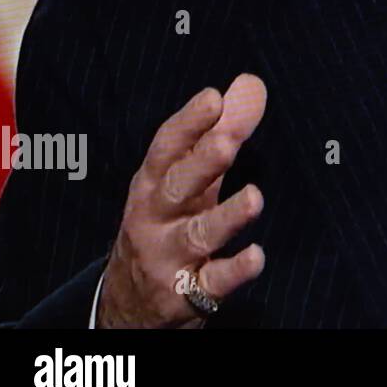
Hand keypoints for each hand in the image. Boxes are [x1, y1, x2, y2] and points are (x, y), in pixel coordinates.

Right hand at [96, 74, 267, 327]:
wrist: (129, 303)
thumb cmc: (168, 221)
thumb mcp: (189, 179)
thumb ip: (222, 132)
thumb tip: (251, 83)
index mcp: (153, 184)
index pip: (167, 148)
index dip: (189, 123)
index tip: (213, 97)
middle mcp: (155, 218)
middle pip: (177, 187)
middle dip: (202, 163)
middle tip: (229, 141)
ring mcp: (169, 257)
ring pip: (197, 235)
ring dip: (226, 217)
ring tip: (254, 198)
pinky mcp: (186, 294)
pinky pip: (211, 283)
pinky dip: (233, 271)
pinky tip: (256, 257)